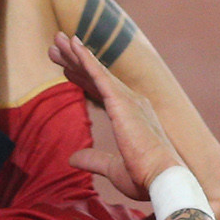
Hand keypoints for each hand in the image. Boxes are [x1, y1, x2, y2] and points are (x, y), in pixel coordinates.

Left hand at [49, 33, 181, 200]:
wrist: (163, 179)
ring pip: (96, 71)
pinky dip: (86, 58)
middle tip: (55, 45)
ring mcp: (129, 100)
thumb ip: (94, 159)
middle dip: (75, 60)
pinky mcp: (122, 102)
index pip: (102, 92)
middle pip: (97, 76)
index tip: (65, 69)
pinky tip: (73, 45)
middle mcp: (132, 102)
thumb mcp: (113, 169)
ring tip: (57, 40)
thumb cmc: (145, 177)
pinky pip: (99, 74)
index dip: (83, 78)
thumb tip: (72, 158)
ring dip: (76, 54)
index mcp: (132, 117)